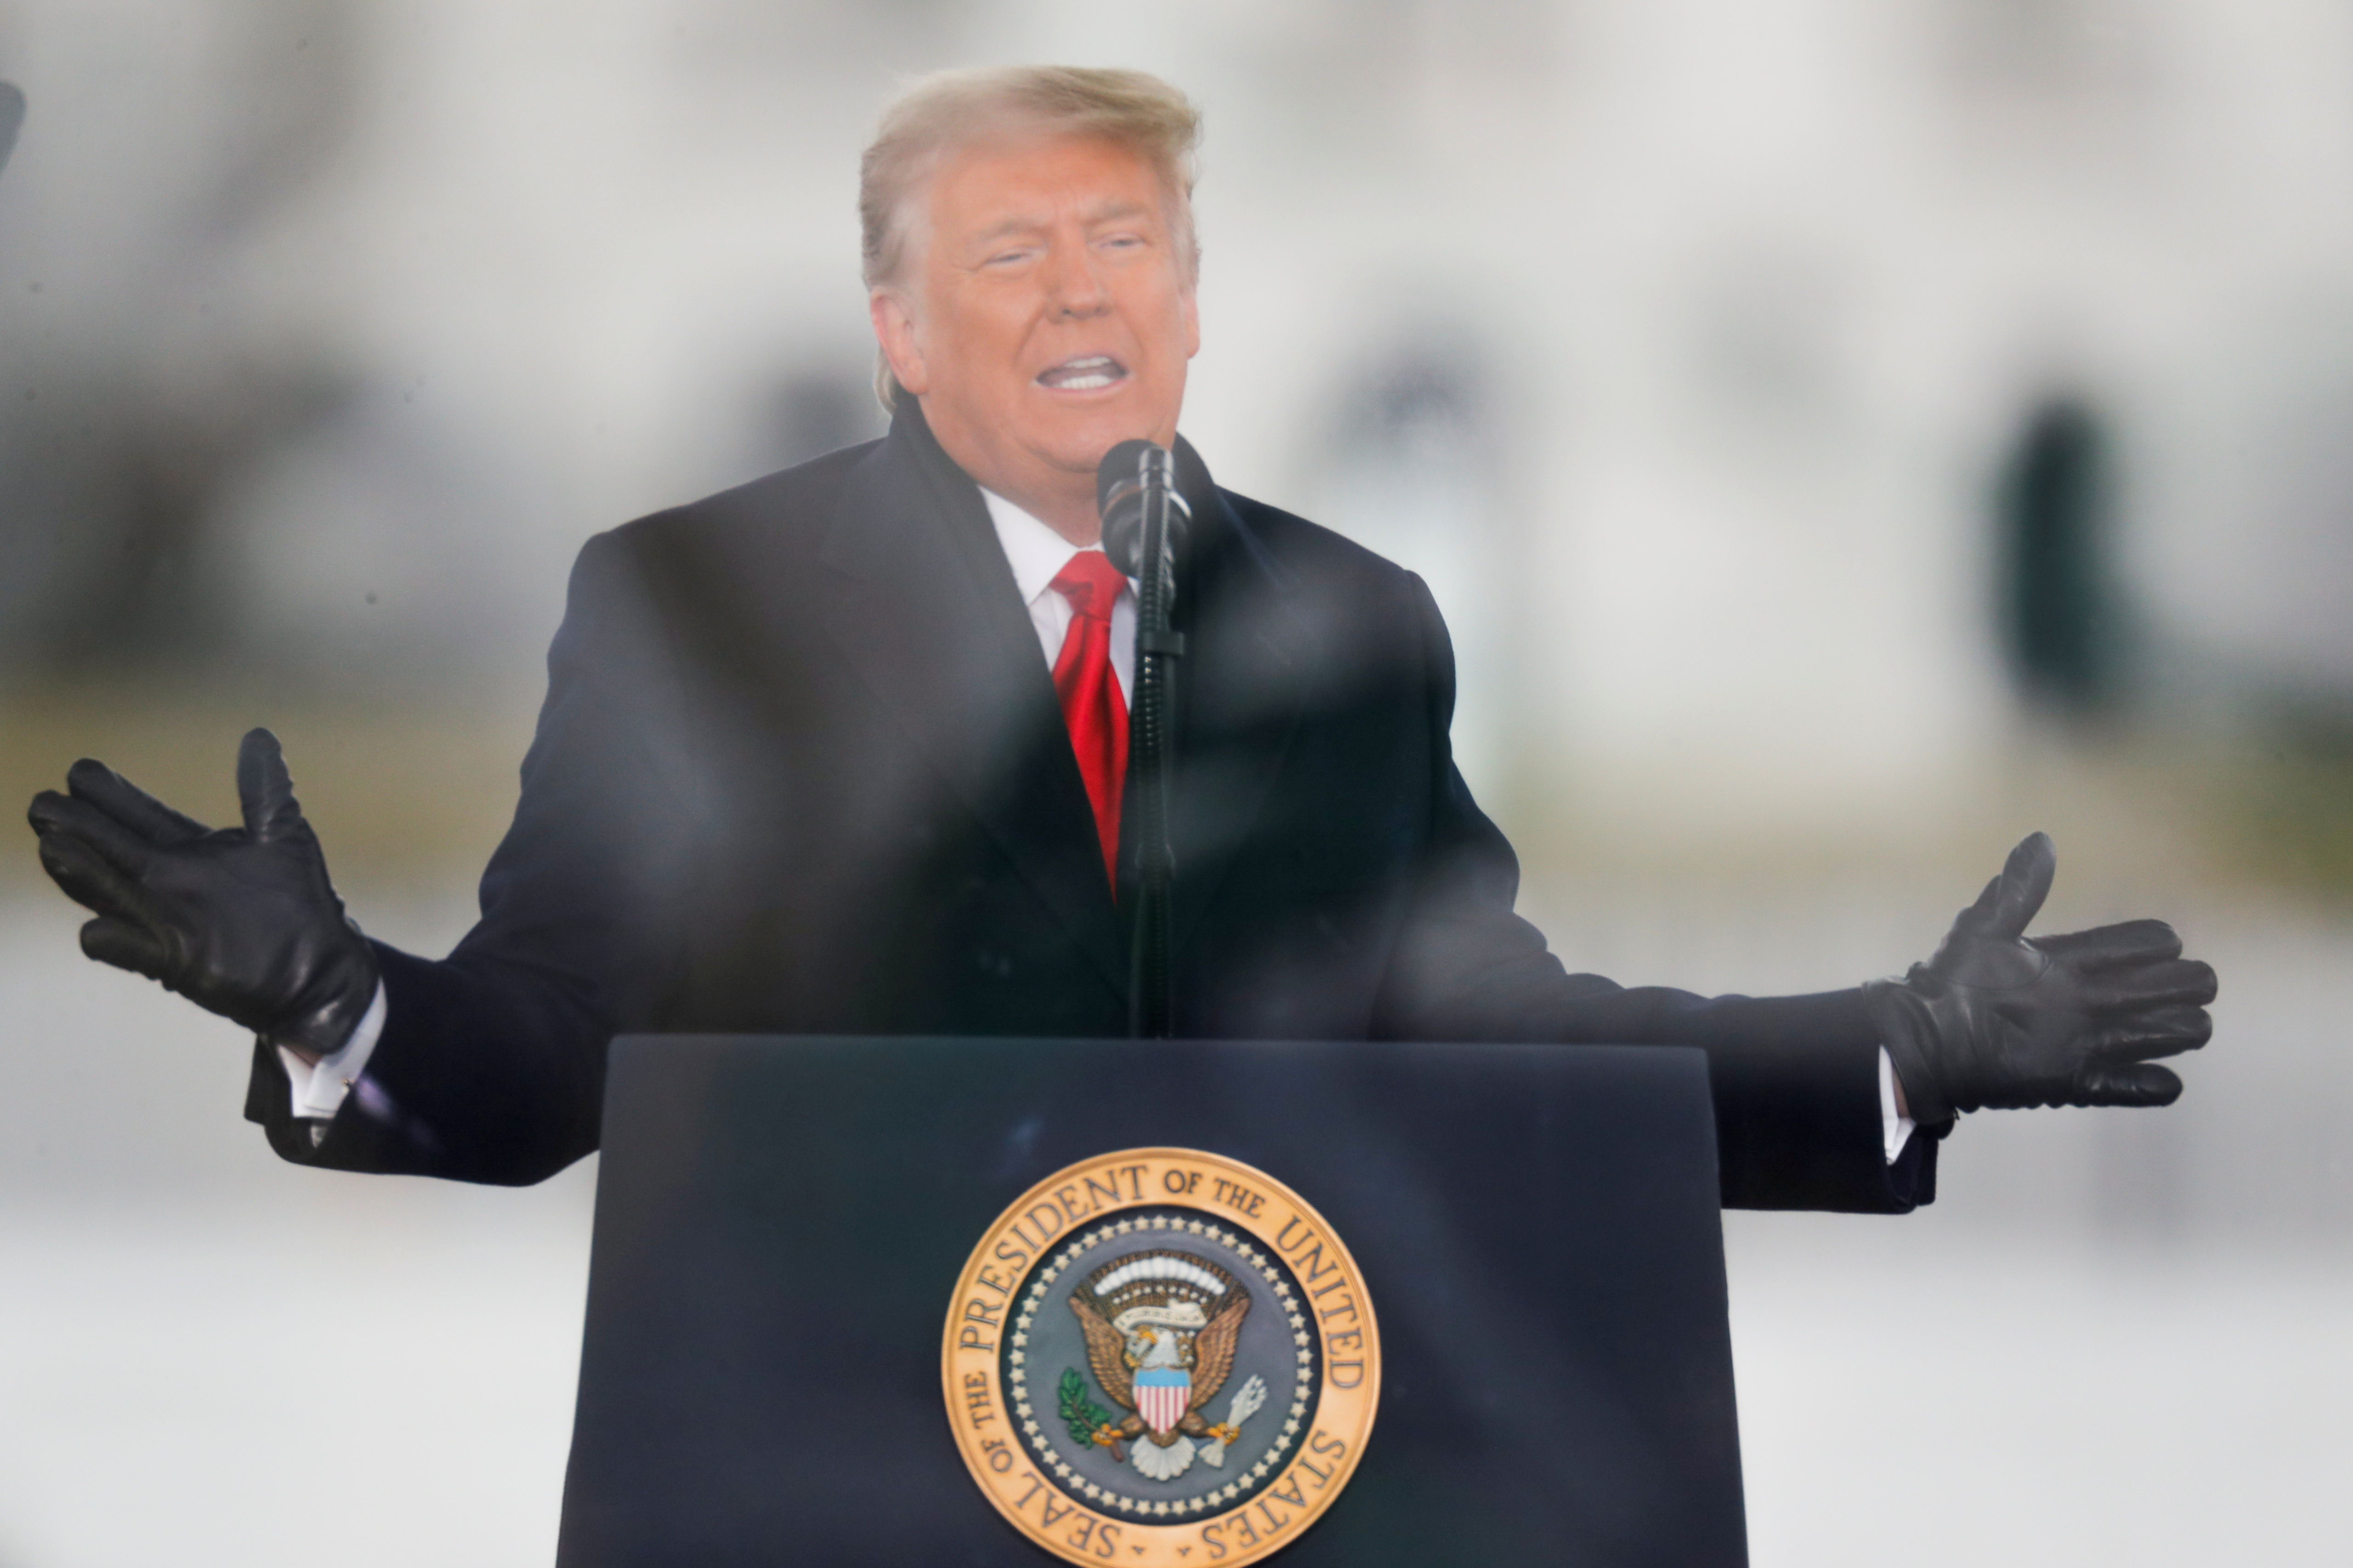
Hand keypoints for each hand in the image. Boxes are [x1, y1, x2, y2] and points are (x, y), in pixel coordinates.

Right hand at [26, 728, 378, 1059]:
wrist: (318, 969)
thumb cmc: (300, 902)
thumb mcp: (285, 836)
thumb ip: (266, 789)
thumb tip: (259, 734)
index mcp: (190, 851)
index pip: (138, 816)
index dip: (110, 795)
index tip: (81, 770)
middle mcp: (169, 882)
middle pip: (112, 848)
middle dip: (78, 826)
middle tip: (44, 802)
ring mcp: (168, 922)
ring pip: (110, 892)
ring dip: (83, 873)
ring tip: (54, 846)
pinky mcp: (176, 962)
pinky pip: (131, 950)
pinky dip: (113, 941)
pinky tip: (97, 930)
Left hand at [1862, 832, 2214, 1122]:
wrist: (1924, 1037)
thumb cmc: (1949, 982)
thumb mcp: (1984, 930)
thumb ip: (2019, 890)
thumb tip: (2042, 838)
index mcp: (2059, 968)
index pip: (2116, 951)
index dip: (2145, 945)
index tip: (2171, 939)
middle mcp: (2074, 1006)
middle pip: (2140, 993)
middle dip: (2173, 987)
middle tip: (2202, 981)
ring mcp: (2073, 1045)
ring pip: (2137, 1037)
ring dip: (2169, 1033)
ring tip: (2200, 1027)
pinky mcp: (2064, 1081)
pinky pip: (2112, 1086)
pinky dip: (2140, 1087)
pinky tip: (2171, 1084)